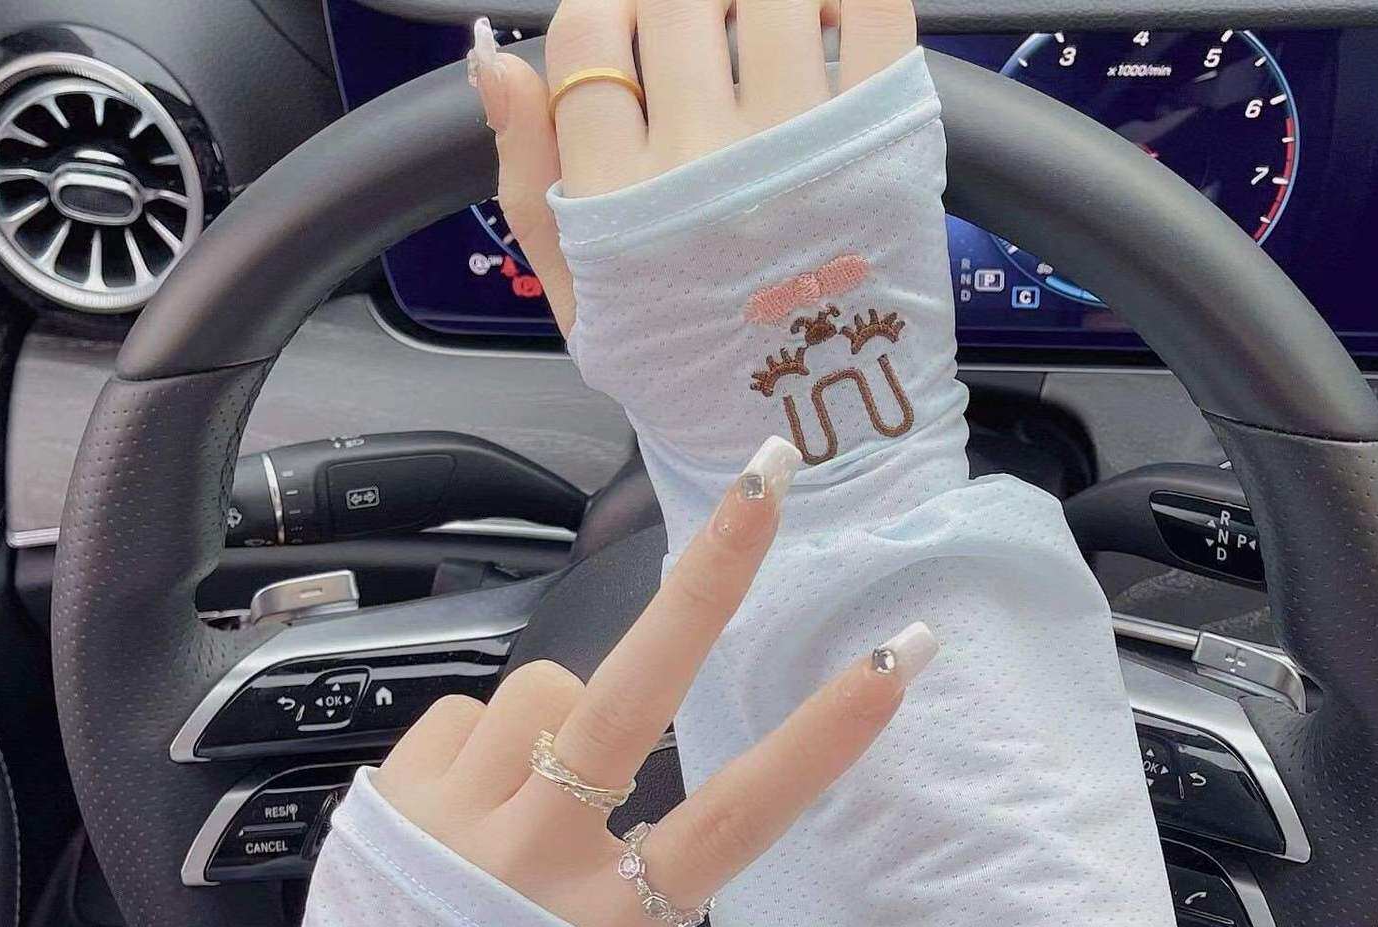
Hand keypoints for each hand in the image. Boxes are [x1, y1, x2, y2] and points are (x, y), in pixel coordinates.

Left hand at [371, 444, 935, 926]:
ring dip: (563, 721)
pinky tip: (471, 808)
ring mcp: (452, 826)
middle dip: (708, 583)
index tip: (896, 657)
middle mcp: (534, 864)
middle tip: (766, 485)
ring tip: (541, 791)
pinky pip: (464, 718)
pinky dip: (483, 747)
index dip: (821, 738)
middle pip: (629, 696)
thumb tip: (636, 863)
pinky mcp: (387, 805)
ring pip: (541, 692)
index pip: (737, 818)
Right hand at [467, 0, 916, 333]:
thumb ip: (526, 181)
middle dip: (680, 4)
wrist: (808, 432)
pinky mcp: (881, 137)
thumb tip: (496, 61)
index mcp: (618, 201)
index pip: (587, 34)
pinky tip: (828, 20)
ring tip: (761, 33)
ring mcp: (798, 146)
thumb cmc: (691, 367)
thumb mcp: (580, 300)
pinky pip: (868, 3)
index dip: (605, 20)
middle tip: (702, 40)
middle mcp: (700, 165)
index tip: (630, 46)